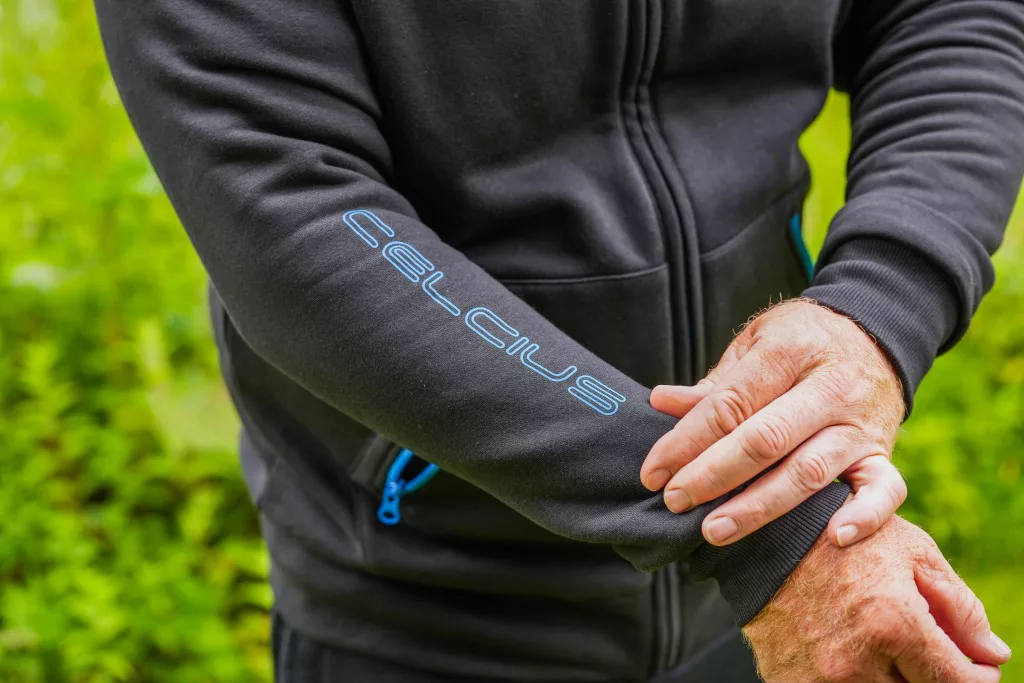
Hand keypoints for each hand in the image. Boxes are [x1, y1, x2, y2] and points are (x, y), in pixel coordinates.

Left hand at [640, 299, 905, 546]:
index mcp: (789, 352)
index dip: (687, 441)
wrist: (876, 330)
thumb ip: (715, 383)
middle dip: (713, 475)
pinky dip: (865, 517)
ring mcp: (859, 424)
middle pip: (765, 440)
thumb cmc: (800, 341)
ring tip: (715, 530)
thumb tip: (659, 402)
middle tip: (675, 501)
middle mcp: (829, 388)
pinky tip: (832, 539)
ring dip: (759, 507)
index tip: (653, 472)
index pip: (730, 404)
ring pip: (809, 472)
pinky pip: (886, 490)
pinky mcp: (883, 452)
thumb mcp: (754, 343)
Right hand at [743, 516, 1010, 681]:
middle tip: (924, 653)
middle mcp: (858, 663)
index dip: (976, 676)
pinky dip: (851, 681)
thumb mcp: (910, 552)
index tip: (971, 664)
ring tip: (885, 650)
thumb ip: (959, 606)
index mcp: (895, 625)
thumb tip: (992, 655)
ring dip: (891, 680)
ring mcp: (821, 680)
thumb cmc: (841, 536)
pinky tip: (848, 652)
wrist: (759, 539)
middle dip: (932, 678)